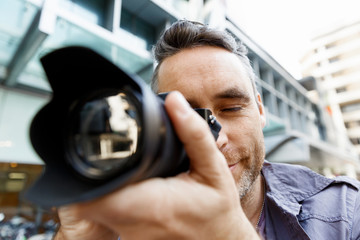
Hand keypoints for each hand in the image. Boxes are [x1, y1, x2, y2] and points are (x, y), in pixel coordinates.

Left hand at [55, 91, 258, 239]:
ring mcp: (131, 235)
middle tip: (103, 152)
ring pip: (94, 209)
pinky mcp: (131, 238)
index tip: (94, 153)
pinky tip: (128, 184)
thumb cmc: (217, 209)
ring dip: (98, 185)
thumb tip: (175, 101)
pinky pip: (106, 215)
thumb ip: (193, 133)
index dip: (88, 173)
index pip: (99, 195)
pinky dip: (108, 198)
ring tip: (115, 166)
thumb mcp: (214, 168)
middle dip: (90, 173)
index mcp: (155, 205)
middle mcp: (136, 224)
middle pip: (89, 199)